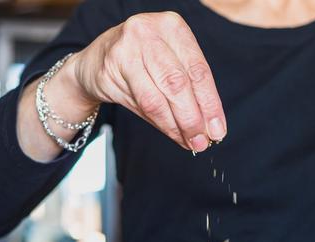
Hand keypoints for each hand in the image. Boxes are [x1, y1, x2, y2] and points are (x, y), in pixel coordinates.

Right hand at [68, 11, 225, 152]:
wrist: (96, 61)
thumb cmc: (142, 62)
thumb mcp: (171, 64)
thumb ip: (191, 91)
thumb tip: (211, 127)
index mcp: (172, 26)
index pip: (198, 70)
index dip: (210, 104)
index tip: (218, 130)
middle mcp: (149, 31)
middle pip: (178, 84)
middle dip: (193, 118)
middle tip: (202, 142)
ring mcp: (126, 48)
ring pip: (157, 98)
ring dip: (176, 126)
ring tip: (189, 142)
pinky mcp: (110, 68)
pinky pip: (140, 104)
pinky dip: (159, 123)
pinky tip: (171, 133)